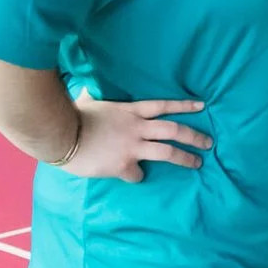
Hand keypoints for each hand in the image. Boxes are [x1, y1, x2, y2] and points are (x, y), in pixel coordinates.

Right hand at [61, 92, 211, 182]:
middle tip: (208, 143)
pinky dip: (137, 176)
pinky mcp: (123, 165)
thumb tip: (85, 91)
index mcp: (129, 111)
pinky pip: (137, 174)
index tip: (202, 106)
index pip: (163, 105)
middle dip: (194, 136)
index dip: (183, 105)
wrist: (59, 134)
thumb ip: (92, 99)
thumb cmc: (70, 117)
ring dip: (185, 158)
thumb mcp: (87, 103)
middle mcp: (137, 127)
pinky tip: (133, 176)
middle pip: (174, 130)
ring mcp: (132, 146)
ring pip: (167, 152)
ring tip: (197, 163)